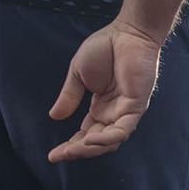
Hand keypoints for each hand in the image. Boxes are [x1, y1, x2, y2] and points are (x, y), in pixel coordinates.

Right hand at [47, 19, 164, 162]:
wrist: (126, 33)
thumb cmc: (105, 48)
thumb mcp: (78, 75)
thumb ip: (69, 96)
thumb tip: (54, 117)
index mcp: (100, 108)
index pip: (85, 134)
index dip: (70, 146)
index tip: (52, 155)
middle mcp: (113, 114)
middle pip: (96, 142)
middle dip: (77, 151)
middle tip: (58, 156)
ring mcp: (125, 111)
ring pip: (110, 141)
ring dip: (91, 148)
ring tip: (72, 150)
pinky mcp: (136, 106)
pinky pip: (123, 129)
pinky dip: (108, 137)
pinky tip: (91, 139)